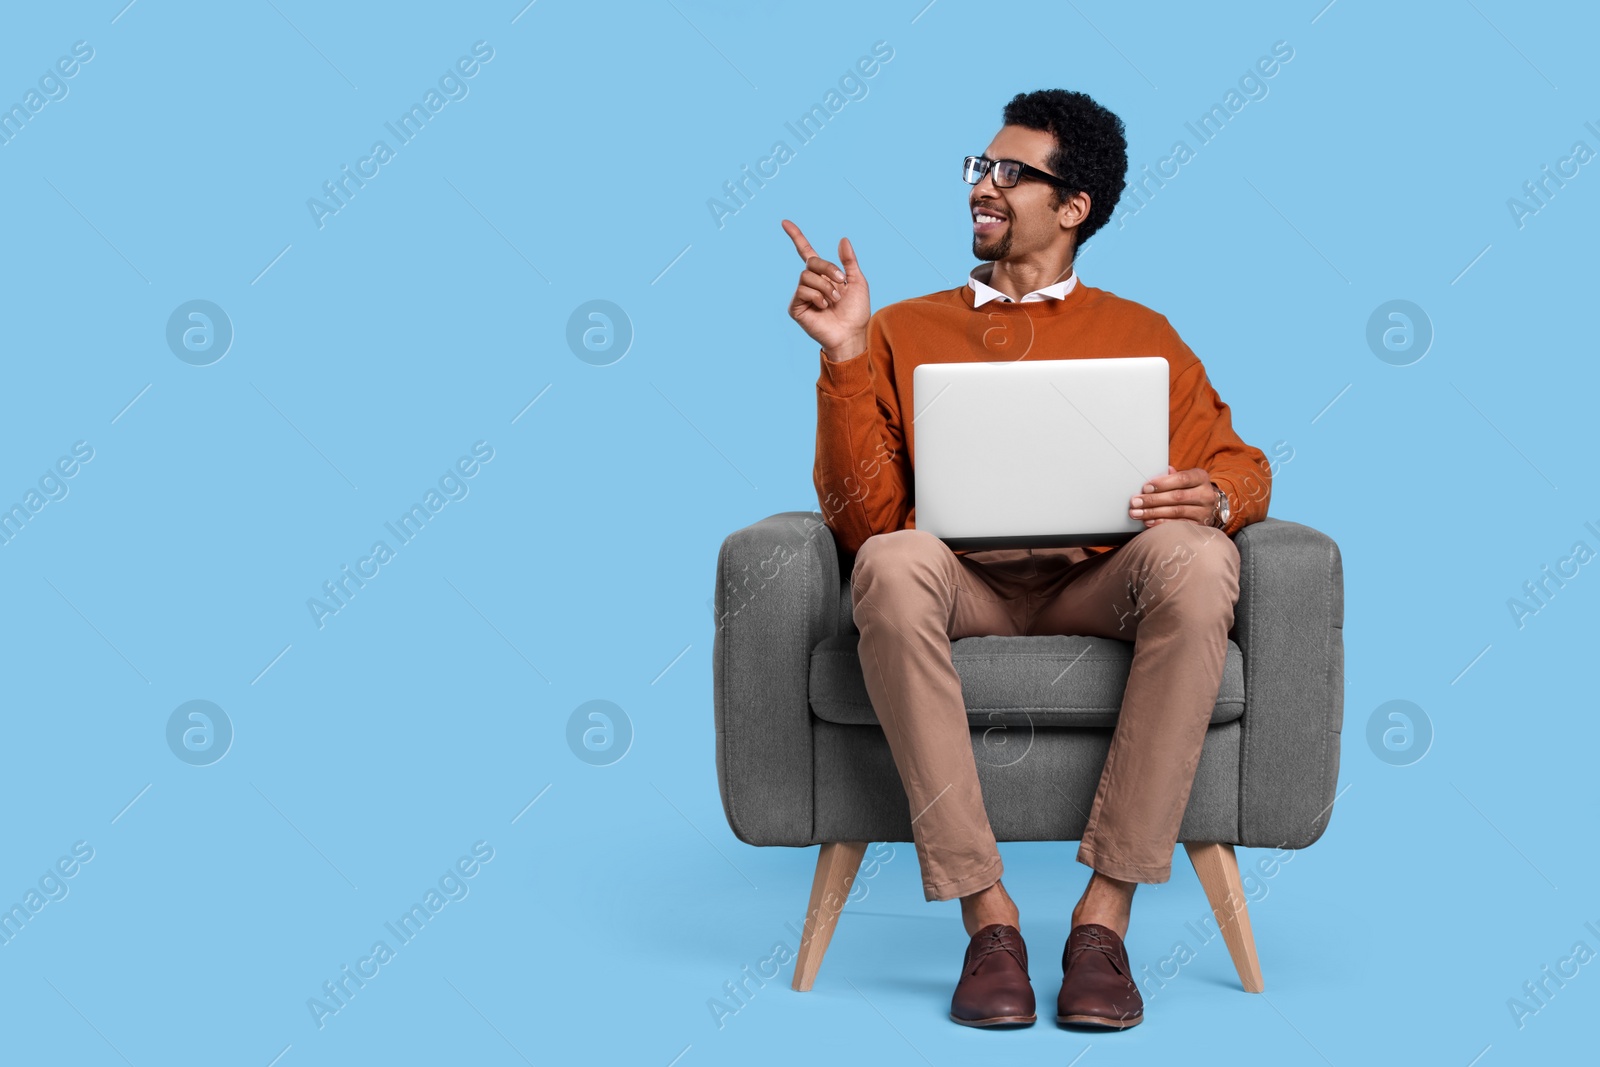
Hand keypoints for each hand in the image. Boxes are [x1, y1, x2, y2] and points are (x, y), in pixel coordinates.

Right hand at [782, 219, 869, 360]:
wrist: (851, 334)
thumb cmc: (856, 312)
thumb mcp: (857, 282)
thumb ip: (849, 261)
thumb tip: (842, 239)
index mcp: (823, 275)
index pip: (806, 252)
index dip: (796, 237)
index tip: (785, 222)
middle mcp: (810, 283)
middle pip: (811, 262)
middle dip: (828, 269)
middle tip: (841, 283)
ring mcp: (802, 295)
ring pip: (807, 276)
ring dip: (825, 287)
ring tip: (834, 301)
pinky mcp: (796, 307)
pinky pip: (802, 291)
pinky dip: (817, 296)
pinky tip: (823, 307)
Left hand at [1129, 466, 1217, 526]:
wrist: (1207, 505)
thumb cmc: (1189, 489)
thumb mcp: (1185, 478)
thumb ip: (1171, 476)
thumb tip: (1158, 471)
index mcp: (1201, 477)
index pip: (1182, 479)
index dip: (1162, 483)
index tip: (1145, 488)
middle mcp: (1205, 494)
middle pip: (1177, 497)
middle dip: (1153, 500)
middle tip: (1135, 502)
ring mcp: (1204, 511)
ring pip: (1176, 512)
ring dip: (1153, 513)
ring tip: (1137, 513)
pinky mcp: (1200, 525)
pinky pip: (1178, 525)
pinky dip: (1161, 523)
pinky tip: (1148, 522)